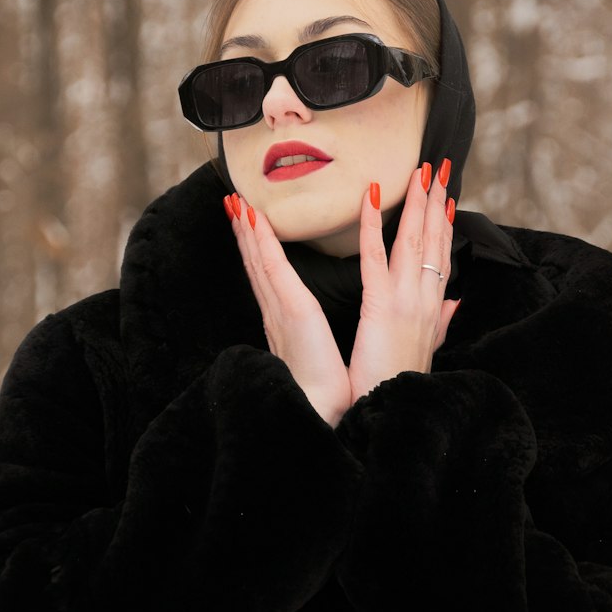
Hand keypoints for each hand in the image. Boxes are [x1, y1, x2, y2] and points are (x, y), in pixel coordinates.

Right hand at [225, 193, 351, 426]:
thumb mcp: (348, 351)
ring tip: (235, 202)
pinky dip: (261, 242)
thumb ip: (358, 330)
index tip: (254, 227)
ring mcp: (280, 307)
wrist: (328, 409)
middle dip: (246, 234)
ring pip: (259, 260)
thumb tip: (377, 320)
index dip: (262, 251)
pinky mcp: (290, 307)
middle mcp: (280, 311)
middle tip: (234, 204)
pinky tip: (252, 220)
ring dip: (246, 230)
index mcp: (292, 322)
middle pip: (259, 265)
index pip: (275, 278)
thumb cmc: (337, 389)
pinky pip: (272, 268)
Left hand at [347, 160, 461, 405]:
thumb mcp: (425, 350)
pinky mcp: (381, 306)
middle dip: (437, 202)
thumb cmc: (397, 384)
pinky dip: (374, 225)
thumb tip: (454, 302)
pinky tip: (371, 197)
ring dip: (418, 203)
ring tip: (420, 171)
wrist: (387, 410)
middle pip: (434, 241)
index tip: (448, 198)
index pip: (442, 258)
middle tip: (438, 167)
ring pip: (414, 242)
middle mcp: (425, 300)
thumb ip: (441, 322)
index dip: (446, 226)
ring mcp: (406, 301)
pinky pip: (375, 258)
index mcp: (431, 309)